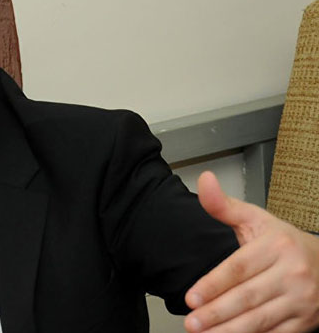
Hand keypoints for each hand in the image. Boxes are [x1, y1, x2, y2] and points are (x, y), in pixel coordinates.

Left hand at [184, 171, 318, 331]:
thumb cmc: (284, 243)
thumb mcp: (256, 220)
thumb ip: (223, 206)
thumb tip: (203, 180)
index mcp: (277, 246)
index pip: (239, 268)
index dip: (213, 284)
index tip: (191, 297)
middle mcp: (293, 273)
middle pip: (247, 297)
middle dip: (216, 313)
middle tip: (191, 323)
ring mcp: (302, 300)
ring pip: (260, 319)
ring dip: (230, 330)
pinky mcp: (306, 321)